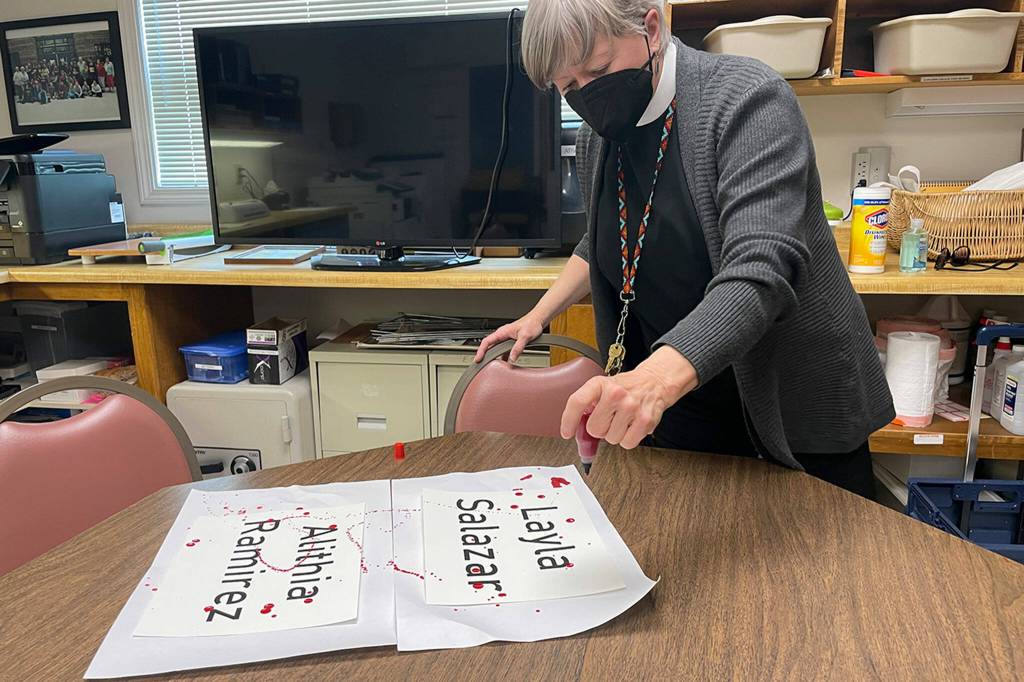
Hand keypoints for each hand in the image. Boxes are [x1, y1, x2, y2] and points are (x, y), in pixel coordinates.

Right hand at [474, 314, 544, 362]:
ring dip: (492, 356)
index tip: (478, 359)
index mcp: (502, 332)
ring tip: (489, 365)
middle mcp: (502, 334)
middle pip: (488, 345)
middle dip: (483, 355)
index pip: (487, 341)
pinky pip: (503, 350)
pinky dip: (501, 356)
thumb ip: (518, 347)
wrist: (538, 319)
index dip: (481, 351)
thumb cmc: (532, 324)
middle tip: (479, 364)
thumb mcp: (525, 336)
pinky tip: (503, 363)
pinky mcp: (511, 341)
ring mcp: (506, 338)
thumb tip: (512, 358)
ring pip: (495, 348)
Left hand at [559, 346, 698, 448]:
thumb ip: (589, 404)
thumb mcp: (603, 387)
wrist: (654, 382)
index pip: (577, 402)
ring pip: (611, 439)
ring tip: (622, 420)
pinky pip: (627, 443)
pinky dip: (628, 439)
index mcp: (600, 383)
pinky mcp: (645, 420)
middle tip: (609, 419)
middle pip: (594, 429)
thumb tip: (576, 429)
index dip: (568, 420)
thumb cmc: (626, 387)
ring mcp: (631, 407)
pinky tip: (631, 426)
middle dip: (600, 429)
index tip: (566, 433)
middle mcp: (615, 393)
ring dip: (615, 434)